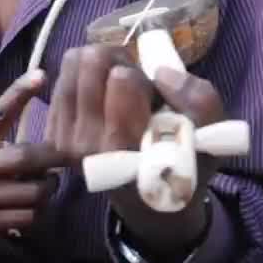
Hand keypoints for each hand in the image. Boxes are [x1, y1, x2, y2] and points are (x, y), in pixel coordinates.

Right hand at [0, 70, 65, 237]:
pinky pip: (26, 219)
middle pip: (24, 159)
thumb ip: (8, 108)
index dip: (21, 93)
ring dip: (47, 189)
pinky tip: (33, 203)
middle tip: (58, 161)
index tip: (42, 79)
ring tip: (45, 183)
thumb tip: (41, 75)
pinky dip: (37, 211)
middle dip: (52, 160)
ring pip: (31, 194)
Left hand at [44, 45, 227, 258]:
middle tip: (132, 81)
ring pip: (73, 63)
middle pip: (91, 62)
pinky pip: (60, 77)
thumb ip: (199, 100)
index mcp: (125, 148)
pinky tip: (100, 95)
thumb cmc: (182, 163)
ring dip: (99, 66)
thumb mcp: (210, 135)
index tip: (151, 95)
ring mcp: (64, 142)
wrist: (151, 202)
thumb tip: (161, 73)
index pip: (121, 79)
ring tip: (117, 86)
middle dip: (117, 61)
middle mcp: (87, 146)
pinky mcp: (52, 136)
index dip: (142, 76)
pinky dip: (81, 76)